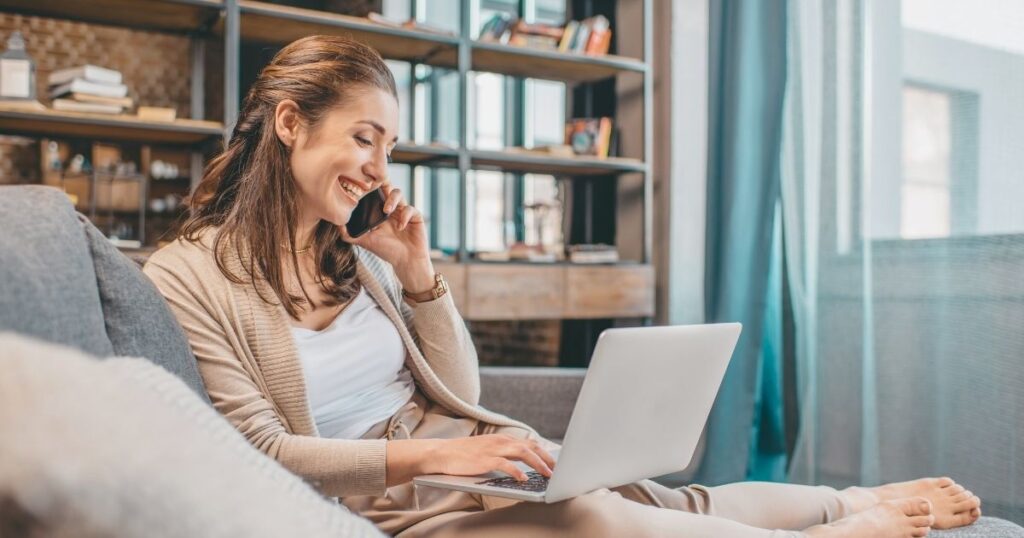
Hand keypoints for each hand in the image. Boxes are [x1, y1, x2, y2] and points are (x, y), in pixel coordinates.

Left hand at [339, 183, 428, 269]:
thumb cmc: (387, 251)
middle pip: (386, 186)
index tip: (362, 186)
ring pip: (398, 192)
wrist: (406, 261)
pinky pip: (410, 209)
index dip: (369, 187)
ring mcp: (403, 211)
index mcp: (379, 212)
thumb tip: (336, 225)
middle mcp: (391, 208)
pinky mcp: (415, 216)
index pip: (373, 194)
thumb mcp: (365, 242)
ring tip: (387, 211)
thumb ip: (350, 235)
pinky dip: (404, 216)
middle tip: (375, 186)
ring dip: (392, 199)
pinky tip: (400, 227)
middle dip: (381, 183)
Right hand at [430, 434, 555, 480]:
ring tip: (548, 474)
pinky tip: (524, 478)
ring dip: (538, 464)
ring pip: (523, 453)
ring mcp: (493, 449)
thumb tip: (521, 464)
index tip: (556, 462)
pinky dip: (517, 471)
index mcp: (502, 439)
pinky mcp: (485, 460)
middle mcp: (501, 441)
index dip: (544, 452)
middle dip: (547, 458)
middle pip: (531, 446)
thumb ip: (504, 453)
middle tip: (558, 469)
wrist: (443, 453)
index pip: (529, 443)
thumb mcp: (488, 449)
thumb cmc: (464, 454)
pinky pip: (505, 464)